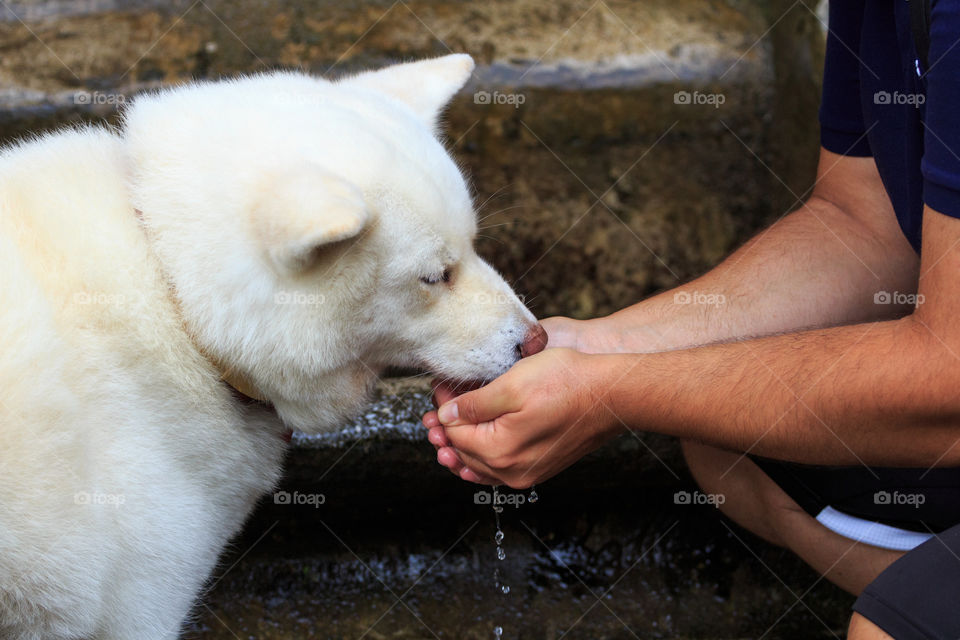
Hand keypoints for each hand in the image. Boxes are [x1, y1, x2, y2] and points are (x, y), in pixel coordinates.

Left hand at [422, 316, 581, 480]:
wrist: (612, 394)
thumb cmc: (567, 382)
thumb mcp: (512, 384)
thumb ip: (474, 404)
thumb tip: (445, 416)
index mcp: (499, 451)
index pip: (453, 433)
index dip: (442, 408)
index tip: (441, 387)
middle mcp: (511, 471)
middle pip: (463, 452)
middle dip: (447, 428)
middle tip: (438, 403)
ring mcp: (527, 473)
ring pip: (480, 464)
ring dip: (462, 444)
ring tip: (448, 425)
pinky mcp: (540, 468)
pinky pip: (500, 469)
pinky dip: (483, 456)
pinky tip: (478, 444)